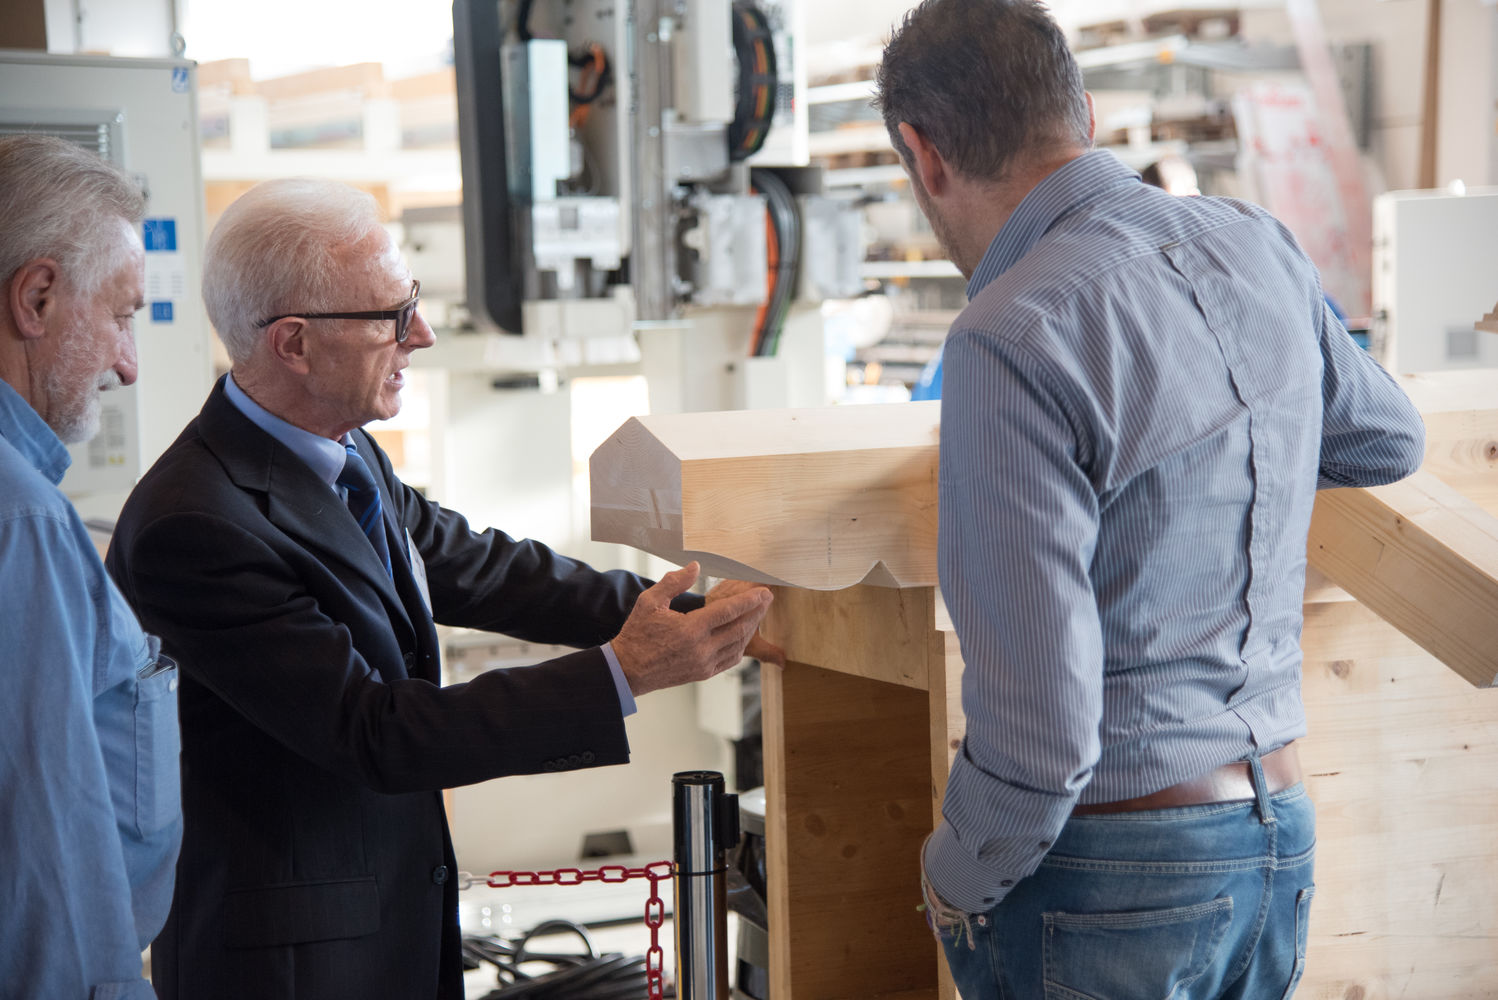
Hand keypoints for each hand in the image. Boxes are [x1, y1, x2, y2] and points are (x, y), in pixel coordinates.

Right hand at [612, 562, 772, 696]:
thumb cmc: (637, 634)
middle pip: (739, 627)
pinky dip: (741, 645)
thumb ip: (674, 582)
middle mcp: (701, 649)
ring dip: (751, 628)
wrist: (628, 670)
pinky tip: (743, 634)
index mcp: (690, 629)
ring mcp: (704, 664)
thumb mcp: (649, 602)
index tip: (763, 591)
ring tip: (759, 613)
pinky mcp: (703, 673)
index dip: (749, 600)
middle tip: (768, 598)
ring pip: (738, 645)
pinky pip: (730, 659)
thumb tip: (695, 566)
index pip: (728, 611)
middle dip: (757, 611)